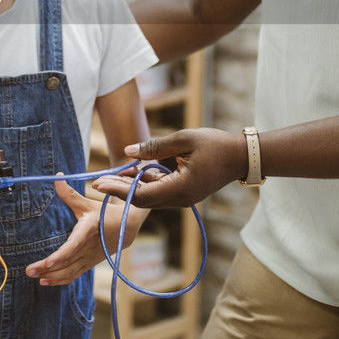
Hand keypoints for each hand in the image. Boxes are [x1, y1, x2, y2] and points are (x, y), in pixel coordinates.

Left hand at [26, 177, 147, 285]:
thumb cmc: (103, 213)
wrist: (126, 228)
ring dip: (51, 276)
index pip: (74, 246)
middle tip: (28, 270)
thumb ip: (69, 193)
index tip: (48, 261)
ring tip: (33, 275)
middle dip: (47, 268)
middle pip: (67, 262)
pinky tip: (45, 281)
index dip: (61, 255)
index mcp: (89, 230)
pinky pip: (73, 275)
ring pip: (69, 272)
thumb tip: (57, 176)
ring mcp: (89, 258)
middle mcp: (89, 247)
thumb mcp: (87, 203)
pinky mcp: (88, 264)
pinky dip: (60, 280)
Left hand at [93, 128, 246, 208]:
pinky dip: (146, 182)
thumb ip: (154, 147)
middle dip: (119, 189)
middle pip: (143, 199)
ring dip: (132, 186)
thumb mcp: (183, 139)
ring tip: (112, 174)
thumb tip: (127, 151)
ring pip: (150, 196)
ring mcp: (183, 198)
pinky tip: (135, 171)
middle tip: (96, 182)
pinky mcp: (185, 193)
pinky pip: (160, 191)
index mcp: (180, 188)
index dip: (118, 189)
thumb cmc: (215, 144)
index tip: (98, 184)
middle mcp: (180, 199)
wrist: (242, 156)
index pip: (142, 194)